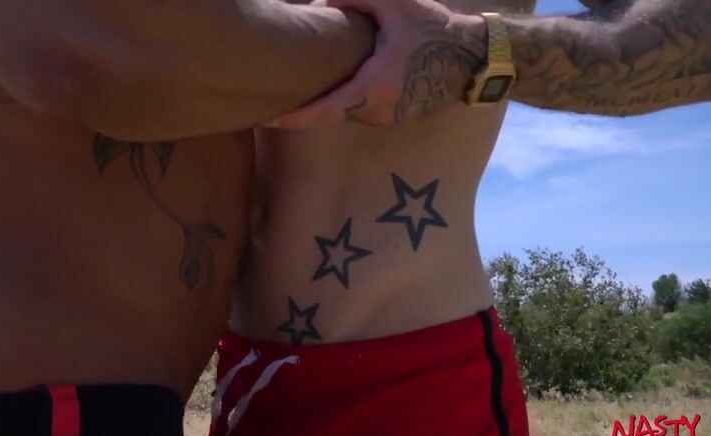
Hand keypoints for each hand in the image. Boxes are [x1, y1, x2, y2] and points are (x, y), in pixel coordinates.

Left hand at [265, 0, 487, 128]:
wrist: (476, 58)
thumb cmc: (435, 29)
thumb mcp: (396, 5)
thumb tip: (317, 3)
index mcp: (376, 87)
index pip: (324, 111)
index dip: (292, 118)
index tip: (265, 119)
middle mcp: (379, 111)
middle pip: (330, 111)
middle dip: (303, 107)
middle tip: (270, 99)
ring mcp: (388, 118)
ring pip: (345, 110)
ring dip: (327, 99)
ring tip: (300, 86)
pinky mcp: (394, 117)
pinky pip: (361, 109)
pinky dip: (346, 98)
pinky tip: (336, 82)